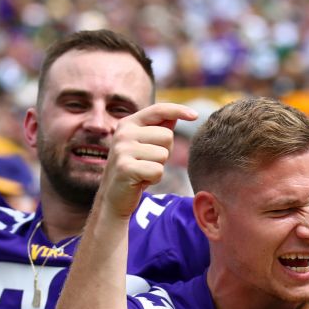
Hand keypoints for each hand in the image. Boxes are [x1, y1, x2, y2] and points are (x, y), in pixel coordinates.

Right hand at [98, 103, 197, 217]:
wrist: (114, 197)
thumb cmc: (135, 170)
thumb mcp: (146, 146)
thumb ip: (159, 129)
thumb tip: (175, 115)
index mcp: (128, 123)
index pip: (158, 110)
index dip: (178, 110)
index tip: (195, 115)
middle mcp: (123, 133)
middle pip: (167, 136)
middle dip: (165, 153)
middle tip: (148, 163)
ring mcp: (122, 150)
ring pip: (163, 155)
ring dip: (158, 168)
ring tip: (143, 172)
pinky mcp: (125, 168)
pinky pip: (157, 171)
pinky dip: (154, 179)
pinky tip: (140, 181)